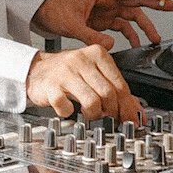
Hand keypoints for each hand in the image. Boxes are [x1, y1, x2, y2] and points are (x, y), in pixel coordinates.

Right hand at [25, 46, 141, 122]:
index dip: (127, 106)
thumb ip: (115, 90)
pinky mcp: (51, 86)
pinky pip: (67, 107)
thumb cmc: (67, 73)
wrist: (35, 71)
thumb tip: (137, 112)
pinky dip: (70, 113)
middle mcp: (81, 60)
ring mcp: (65, 72)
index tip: (130, 119)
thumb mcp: (93, 75)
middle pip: (108, 94)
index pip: (120, 84)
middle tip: (109, 118)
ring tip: (90, 114)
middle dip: (112, 112)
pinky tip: (69, 109)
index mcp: (97, 54)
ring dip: (94, 115)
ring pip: (92, 102)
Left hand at [33, 0, 172, 50]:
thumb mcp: (71, 23)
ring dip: (145, 25)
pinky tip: (136, 43)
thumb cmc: (53, 9)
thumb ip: (90, 34)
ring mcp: (106, 10)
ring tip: (156, 37)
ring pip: (132, 15)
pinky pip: (121, 26)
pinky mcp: (102, 20)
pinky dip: (130, 34)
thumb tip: (110, 44)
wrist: (41, 11)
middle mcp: (107, 0)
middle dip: (157, 3)